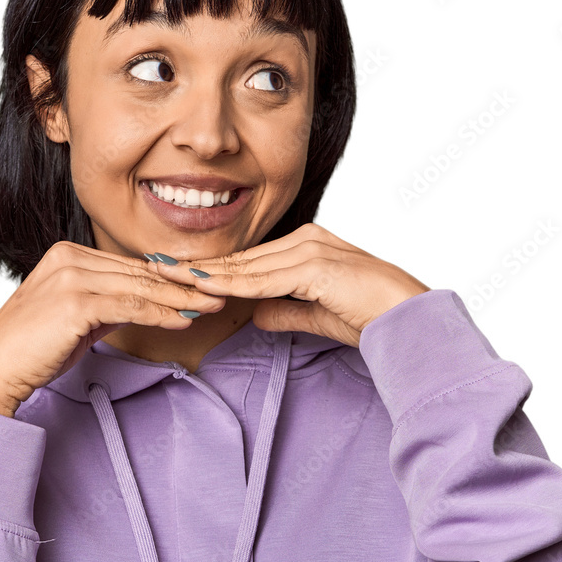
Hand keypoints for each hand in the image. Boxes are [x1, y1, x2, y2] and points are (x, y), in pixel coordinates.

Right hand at [0, 241, 226, 415]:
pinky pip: (131, 306)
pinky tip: (185, 320)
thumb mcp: (78, 318)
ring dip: (181, 298)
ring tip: (212, 305)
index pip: (131, 265)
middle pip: (139, 272)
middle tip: (220, 292)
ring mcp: (71, 276)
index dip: (169, 278)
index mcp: (67, 254)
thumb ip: (109, 304)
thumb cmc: (34, 350)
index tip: (200, 287)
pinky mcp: (75, 301)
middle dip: (183, 285)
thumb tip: (148, 304)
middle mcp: (68, 257)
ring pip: (140, 287)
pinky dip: (161, 313)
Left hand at [146, 223, 430, 348]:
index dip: (210, 269)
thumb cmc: (370, 318)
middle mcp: (306, 240)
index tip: (174, 274)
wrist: (409, 322)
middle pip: (240, 258)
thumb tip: (256, 315)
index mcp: (306, 246)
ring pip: (247, 267)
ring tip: (165, 277)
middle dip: (195, 266)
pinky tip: (204, 288)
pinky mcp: (317, 266)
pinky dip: (233, 286)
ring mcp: (312, 249)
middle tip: (153, 268)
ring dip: (204, 274)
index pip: (248, 260)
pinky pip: (265, 280)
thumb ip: (285, 311)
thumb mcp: (316, 314)